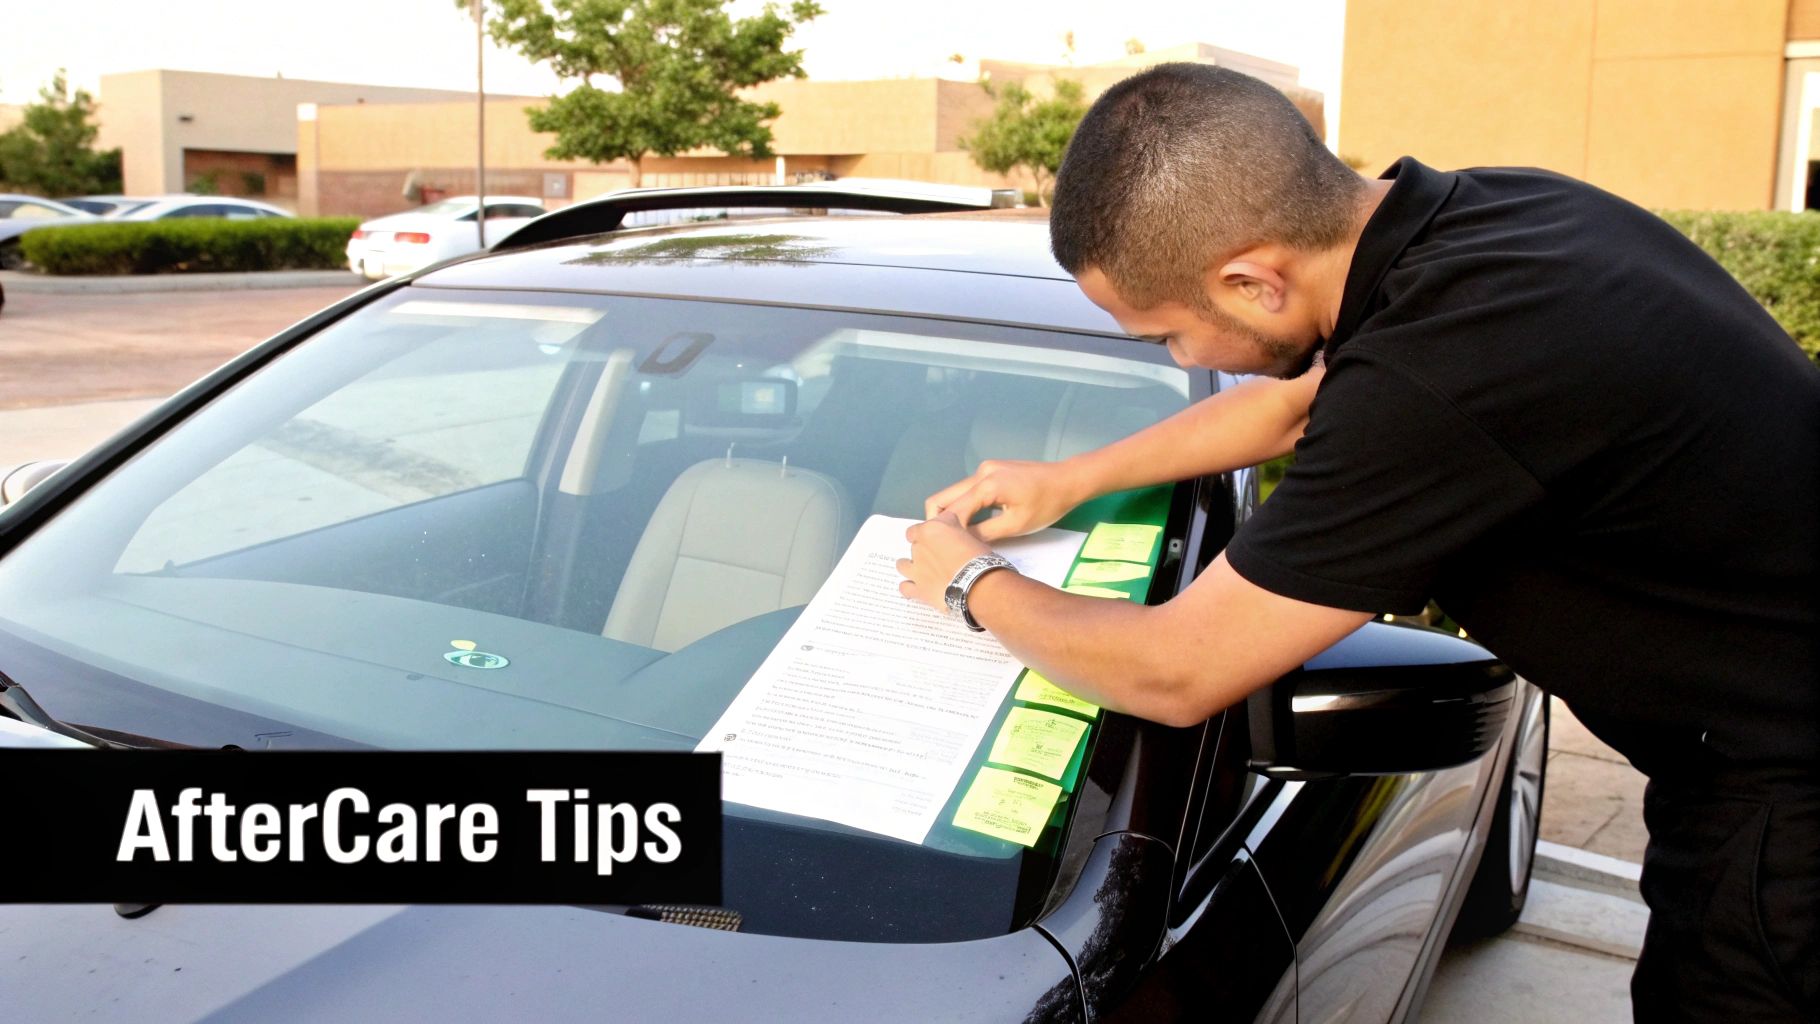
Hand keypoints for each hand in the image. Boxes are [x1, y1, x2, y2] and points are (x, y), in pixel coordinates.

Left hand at [896, 511, 991, 611]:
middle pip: (915, 546)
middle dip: (925, 550)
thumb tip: (950, 532)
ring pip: (902, 565)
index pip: (919, 527)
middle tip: (940, 558)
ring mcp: (916, 570)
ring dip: (910, 566)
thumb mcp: (967, 533)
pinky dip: (909, 587)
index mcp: (929, 530)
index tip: (937, 540)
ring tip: (922, 572)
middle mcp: (918, 548)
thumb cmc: (977, 556)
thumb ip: (952, 530)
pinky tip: (917, 588)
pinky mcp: (918, 589)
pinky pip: (905, 588)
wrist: (977, 585)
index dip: (927, 534)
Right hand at [923, 459, 1089, 541]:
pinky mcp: (991, 471)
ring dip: (952, 514)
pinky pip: (968, 490)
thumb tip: (961, 544)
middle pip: (944, 497)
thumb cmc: (1047, 505)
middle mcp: (981, 472)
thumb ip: (984, 534)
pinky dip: (964, 506)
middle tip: (942, 545)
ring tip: (957, 538)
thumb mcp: (1016, 525)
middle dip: (939, 521)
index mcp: (987, 484)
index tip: (940, 551)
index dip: (944, 532)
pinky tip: (971, 524)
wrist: (1068, 481)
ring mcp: (985, 469)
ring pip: (955, 494)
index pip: (952, 510)